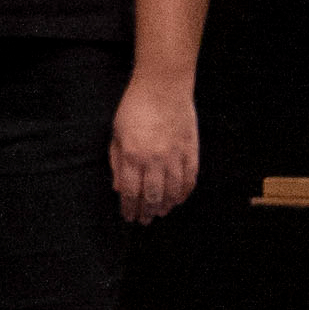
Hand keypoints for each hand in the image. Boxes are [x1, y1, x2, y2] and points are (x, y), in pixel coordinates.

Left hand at [110, 72, 197, 222]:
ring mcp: (176, 156)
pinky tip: (179, 199)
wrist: (163, 88)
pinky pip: (190, 178)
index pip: (131, 192)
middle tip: (144, 221)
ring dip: (166, 205)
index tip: (128, 217)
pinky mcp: (192, 151)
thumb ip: (117, 163)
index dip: (129, 208)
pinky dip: (185, 192)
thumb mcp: (116, 134)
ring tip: (160, 213)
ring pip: (173, 191)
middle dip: (147, 212)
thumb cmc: (134, 109)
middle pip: (152, 196)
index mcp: (133, 156)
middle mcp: (155, 160)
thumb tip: (119, 189)